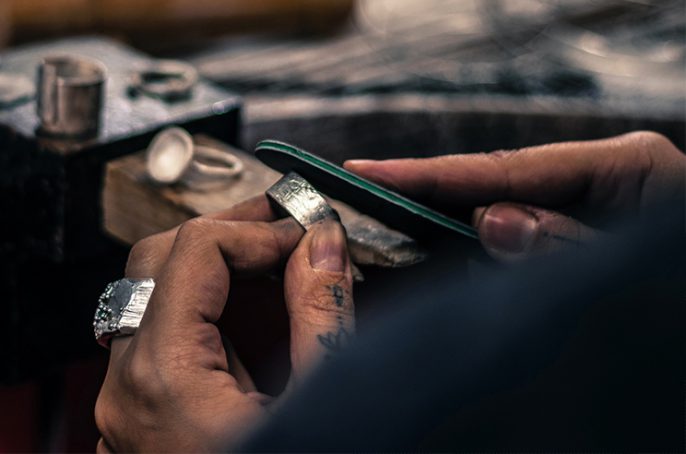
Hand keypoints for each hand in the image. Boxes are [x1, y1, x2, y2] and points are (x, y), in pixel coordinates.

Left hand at [95, 196, 353, 451]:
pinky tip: (260, 331)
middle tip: (285, 231)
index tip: (303, 235)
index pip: (195, 248)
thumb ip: (321, 316)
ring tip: (282, 279)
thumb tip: (323, 245)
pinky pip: (162, 347)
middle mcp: (128, 390)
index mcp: (165, 378)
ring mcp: (130, 409)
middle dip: (229, 237)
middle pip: (160, 264)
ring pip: (159, 303)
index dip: (257, 229)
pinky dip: (209, 321)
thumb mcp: (320, 405)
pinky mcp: (145, 423)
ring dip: (220, 278)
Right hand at [344, 131, 684, 260]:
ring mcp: (577, 213)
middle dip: (423, 198)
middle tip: (355, 200)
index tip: (365, 173)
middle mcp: (593, 184)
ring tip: (376, 231)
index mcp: (625, 167)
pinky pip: (509, 251)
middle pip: (491, 187)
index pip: (506, 169)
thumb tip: (496, 221)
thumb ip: (571, 244)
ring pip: (495, 220)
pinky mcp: (566, 244)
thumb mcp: (643, 259)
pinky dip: (470, 261)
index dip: (430, 175)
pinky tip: (429, 263)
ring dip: (440, 233)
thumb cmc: (681, 279)